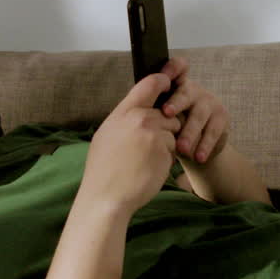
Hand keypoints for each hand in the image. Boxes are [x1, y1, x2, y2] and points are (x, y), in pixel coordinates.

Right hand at [80, 72, 182, 214]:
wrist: (106, 197)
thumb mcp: (107, 135)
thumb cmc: (104, 170)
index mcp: (123, 112)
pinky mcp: (165, 152)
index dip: (162, 82)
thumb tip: (139, 110)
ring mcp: (154, 135)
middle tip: (149, 146)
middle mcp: (139, 119)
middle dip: (166, 127)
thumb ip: (125, 119)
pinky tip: (151, 168)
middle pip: (168, 113)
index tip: (168, 84)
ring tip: (147, 159)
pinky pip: (175, 149)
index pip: (149, 84)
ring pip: (174, 131)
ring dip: (168, 144)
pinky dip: (167, 159)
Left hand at [157, 58, 228, 164]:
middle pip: (185, 92)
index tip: (164, 76)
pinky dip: (204, 145)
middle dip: (176, 102)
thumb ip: (152, 110)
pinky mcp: (221, 117)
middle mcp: (193, 90)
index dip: (172, 68)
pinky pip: (213, 131)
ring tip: (181, 148)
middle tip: (166, 113)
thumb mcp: (161, 119)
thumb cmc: (172, 130)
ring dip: (189, 132)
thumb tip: (135, 114)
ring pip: (199, 115)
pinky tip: (197, 157)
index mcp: (176, 86)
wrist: (196, 149)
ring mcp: (209, 102)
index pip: (177, 68)